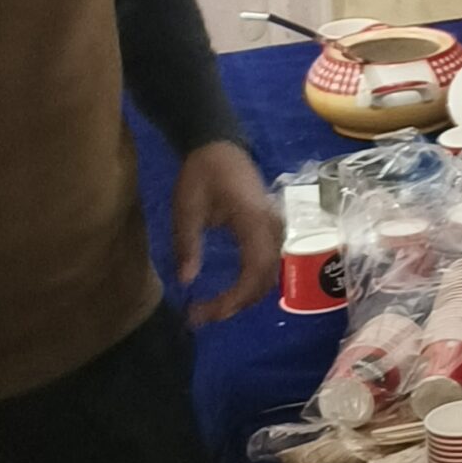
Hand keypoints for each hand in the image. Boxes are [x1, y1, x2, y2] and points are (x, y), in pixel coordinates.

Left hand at [173, 141, 279, 324]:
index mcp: (254, 222)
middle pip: (264, 279)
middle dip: (235, 304)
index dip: (233, 298)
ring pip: (268, 275)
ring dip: (243, 297)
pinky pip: (267, 265)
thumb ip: (187, 244)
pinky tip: (227, 292)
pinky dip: (249, 284)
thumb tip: (186, 280)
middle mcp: (273, 229)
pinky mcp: (271, 231)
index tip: (204, 311)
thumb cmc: (202, 173)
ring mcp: (276, 230)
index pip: (254, 271)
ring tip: (210, 309)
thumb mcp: (186, 207)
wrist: (221, 145)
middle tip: (200, 317)